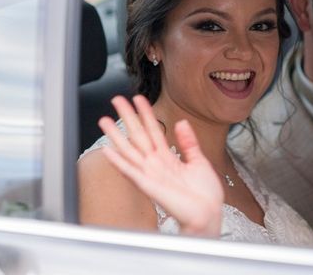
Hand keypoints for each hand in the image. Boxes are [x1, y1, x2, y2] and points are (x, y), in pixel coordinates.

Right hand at [99, 95, 223, 236]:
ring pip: (129, 151)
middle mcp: (155, 165)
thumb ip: (188, 142)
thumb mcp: (198, 161)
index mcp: (167, 158)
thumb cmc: (204, 194)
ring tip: (103, 120)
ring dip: (116, 136)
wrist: (208, 215)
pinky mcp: (149, 187)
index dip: (146, 113)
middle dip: (127, 117)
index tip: (139, 98)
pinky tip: (108, 150)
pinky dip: (118, 162)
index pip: (153, 130)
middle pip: (138, 136)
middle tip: (117, 100)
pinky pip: (131, 172)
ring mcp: (150, 175)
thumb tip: (181, 122)